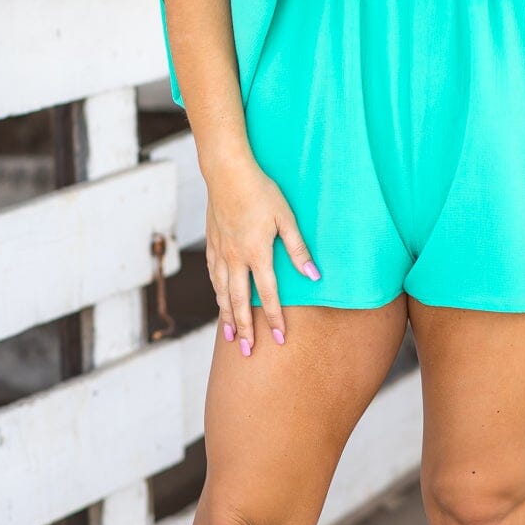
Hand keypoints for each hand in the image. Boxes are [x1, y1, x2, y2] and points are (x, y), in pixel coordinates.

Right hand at [204, 153, 320, 355]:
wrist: (226, 172)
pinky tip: (219, 300)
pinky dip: (217, 293)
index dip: (274, 319)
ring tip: (231, 337)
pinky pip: (213, 276)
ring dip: (227, 317)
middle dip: (245, 329)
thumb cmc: (261, 191)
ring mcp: (220, 252)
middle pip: (239, 302)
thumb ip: (298, 249)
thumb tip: (313, 276)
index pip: (268, 295)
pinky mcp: (211, 243)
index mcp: (256, 253)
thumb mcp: (286, 218)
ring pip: (222, 292)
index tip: (279, 339)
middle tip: (248, 352)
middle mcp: (235, 258)